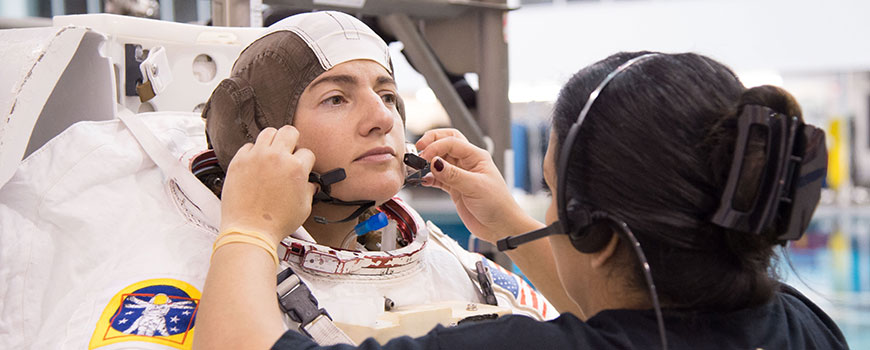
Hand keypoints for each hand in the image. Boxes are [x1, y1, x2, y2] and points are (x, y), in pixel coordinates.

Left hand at [219, 126, 315, 245]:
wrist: (249, 230)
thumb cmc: (276, 223)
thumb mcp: (304, 208)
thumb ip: (309, 190)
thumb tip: (310, 184)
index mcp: (296, 168)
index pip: (307, 152)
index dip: (306, 162)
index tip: (301, 168)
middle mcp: (276, 158)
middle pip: (289, 131)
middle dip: (293, 141)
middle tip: (289, 152)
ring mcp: (256, 157)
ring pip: (268, 132)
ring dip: (273, 141)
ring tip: (272, 153)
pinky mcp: (239, 161)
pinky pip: (249, 146)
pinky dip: (254, 152)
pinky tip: (256, 164)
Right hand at [416, 128, 536, 242]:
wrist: (501, 227)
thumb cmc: (498, 205)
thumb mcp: (475, 187)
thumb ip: (453, 175)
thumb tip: (435, 162)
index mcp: (476, 156)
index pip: (452, 142)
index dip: (436, 146)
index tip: (425, 156)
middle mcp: (468, 163)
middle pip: (446, 142)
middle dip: (431, 142)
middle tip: (418, 149)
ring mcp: (460, 175)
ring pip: (440, 160)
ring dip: (428, 161)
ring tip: (418, 167)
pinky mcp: (455, 188)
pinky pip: (438, 178)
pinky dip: (429, 178)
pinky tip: (423, 181)